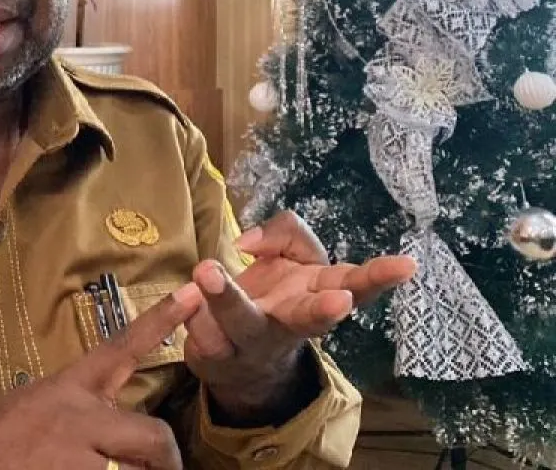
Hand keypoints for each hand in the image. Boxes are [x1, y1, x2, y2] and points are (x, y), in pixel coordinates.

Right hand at [0, 283, 202, 469]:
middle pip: (155, 436)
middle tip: (160, 469)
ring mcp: (79, 456)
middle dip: (163, 460)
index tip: (192, 293)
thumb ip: (84, 408)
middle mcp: (80, 418)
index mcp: (71, 388)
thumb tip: (123, 429)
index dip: (160, 321)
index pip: (121, 347)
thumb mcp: (41, 403)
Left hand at [183, 211, 416, 424]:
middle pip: (310, 320)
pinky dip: (191, 316)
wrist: (238, 358)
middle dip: (323, 311)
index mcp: (318, 293)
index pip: (356, 283)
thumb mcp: (292, 255)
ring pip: (241, 323)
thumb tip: (248, 243)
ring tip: (207, 270)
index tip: (406, 266)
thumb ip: (284, 233)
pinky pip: (200, 333)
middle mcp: (292, 324)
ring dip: (225, 299)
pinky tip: (186, 304)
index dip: (379, 276)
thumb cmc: (276, 294)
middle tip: (338, 303)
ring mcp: (254, 344)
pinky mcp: (216, 357)